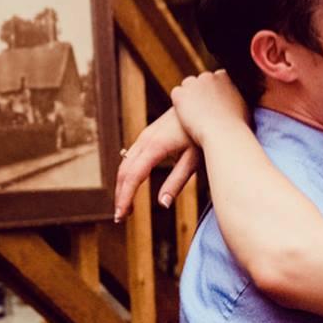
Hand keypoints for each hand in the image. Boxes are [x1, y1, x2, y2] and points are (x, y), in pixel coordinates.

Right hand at [114, 105, 198, 220]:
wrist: (203, 104)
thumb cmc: (202, 132)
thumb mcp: (194, 159)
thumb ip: (177, 181)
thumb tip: (163, 205)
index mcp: (154, 147)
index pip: (133, 177)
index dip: (125, 198)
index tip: (121, 216)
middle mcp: (144, 141)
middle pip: (124, 172)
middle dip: (120, 196)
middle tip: (120, 218)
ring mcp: (144, 136)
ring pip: (125, 164)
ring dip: (122, 187)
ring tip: (125, 208)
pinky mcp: (147, 136)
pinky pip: (130, 158)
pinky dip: (127, 176)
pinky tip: (131, 188)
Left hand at [170, 70, 249, 147]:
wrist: (224, 134)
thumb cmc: (237, 127)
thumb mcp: (244, 108)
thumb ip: (237, 99)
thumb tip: (238, 102)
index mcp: (224, 76)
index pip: (214, 80)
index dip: (213, 94)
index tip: (213, 106)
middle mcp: (208, 76)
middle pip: (199, 82)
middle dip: (200, 94)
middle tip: (202, 112)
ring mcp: (193, 83)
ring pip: (187, 88)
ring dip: (189, 99)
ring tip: (194, 116)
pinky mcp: (180, 93)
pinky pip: (176, 95)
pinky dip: (179, 105)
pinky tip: (185, 116)